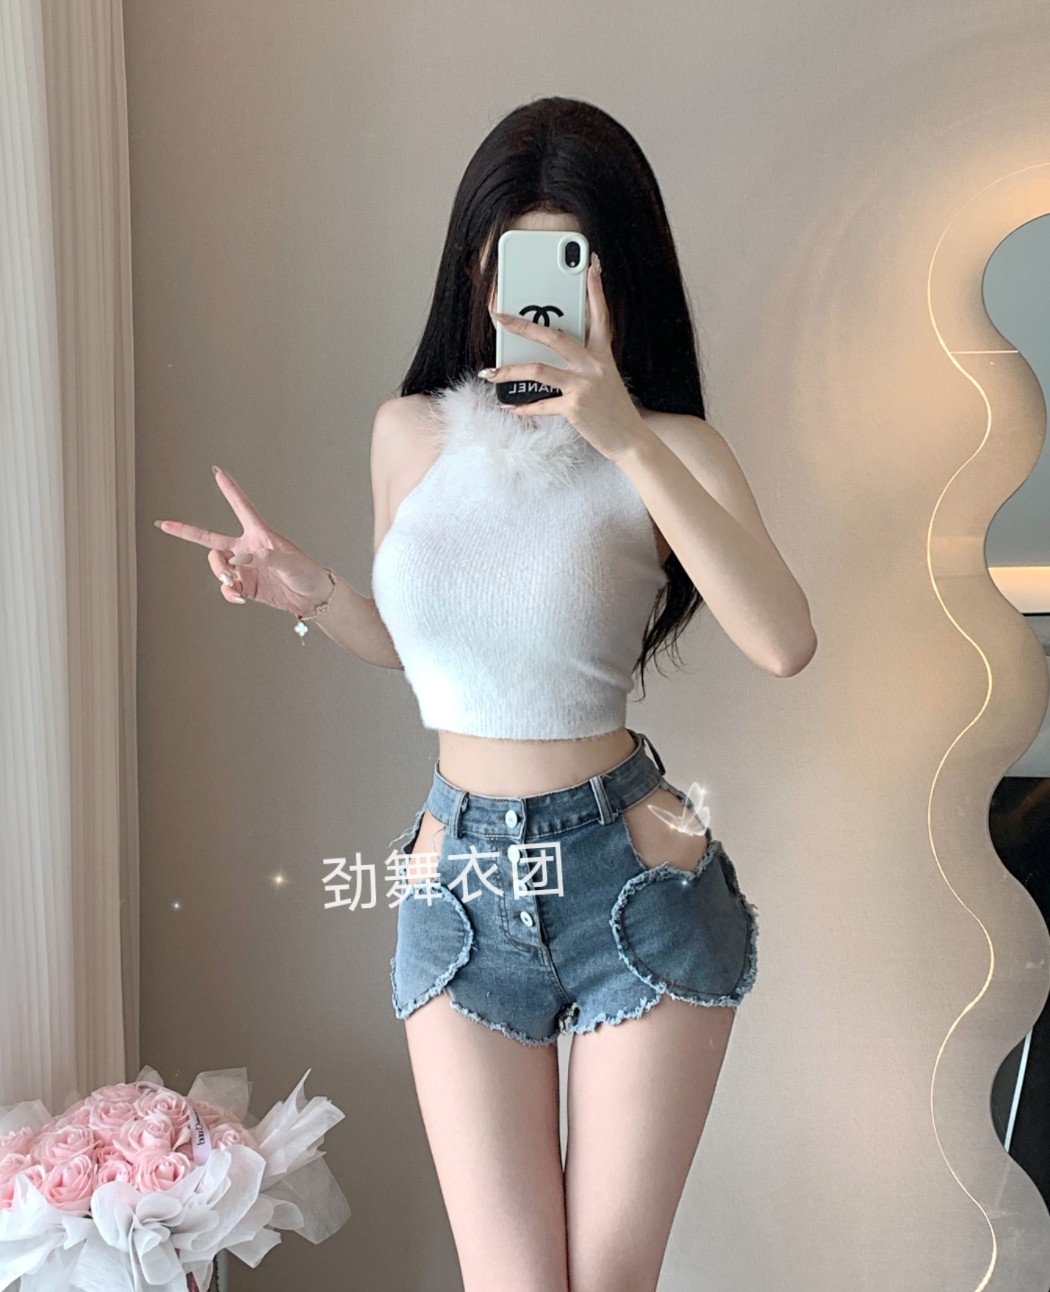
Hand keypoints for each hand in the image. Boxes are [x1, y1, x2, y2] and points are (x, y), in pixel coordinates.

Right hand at [155, 466, 330, 617]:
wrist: (313, 597)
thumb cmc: (306, 572)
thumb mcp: (289, 561)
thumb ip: (263, 557)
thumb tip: (237, 559)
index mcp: (260, 534)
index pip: (241, 507)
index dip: (229, 489)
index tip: (217, 471)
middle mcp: (247, 548)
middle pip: (210, 538)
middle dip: (186, 531)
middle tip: (164, 524)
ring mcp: (244, 568)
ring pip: (217, 566)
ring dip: (218, 573)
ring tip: (230, 582)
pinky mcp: (245, 586)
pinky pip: (226, 588)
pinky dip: (227, 592)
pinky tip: (237, 597)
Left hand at [480, 253, 652, 462]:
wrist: (630, 440)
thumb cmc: (613, 409)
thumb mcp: (605, 378)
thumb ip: (584, 363)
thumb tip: (550, 355)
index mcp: (603, 354)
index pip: (600, 315)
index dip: (595, 290)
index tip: (591, 266)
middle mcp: (594, 365)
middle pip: (553, 336)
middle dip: (522, 325)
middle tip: (499, 318)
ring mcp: (584, 385)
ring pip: (538, 369)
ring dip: (509, 371)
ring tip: (490, 373)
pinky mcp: (575, 407)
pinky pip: (542, 404)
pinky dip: (523, 407)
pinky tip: (510, 407)